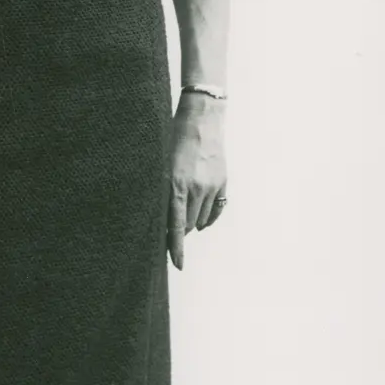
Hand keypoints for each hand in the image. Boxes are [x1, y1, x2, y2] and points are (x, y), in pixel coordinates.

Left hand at [166, 92, 226, 270]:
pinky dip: (208, 214)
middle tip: (171, 222)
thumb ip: (163, 190)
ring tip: (185, 206)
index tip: (177, 265)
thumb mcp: (161, 163)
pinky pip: (216, 209)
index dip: (176, 247)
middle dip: (179, 227)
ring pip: (202, 218)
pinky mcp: (223, 182)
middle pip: (188, 224)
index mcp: (177, 184)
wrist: (202, 119)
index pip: (176, 225)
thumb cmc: (174, 138)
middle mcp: (196, 188)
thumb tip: (165, 217)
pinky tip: (201, 211)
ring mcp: (212, 186)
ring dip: (193, 219)